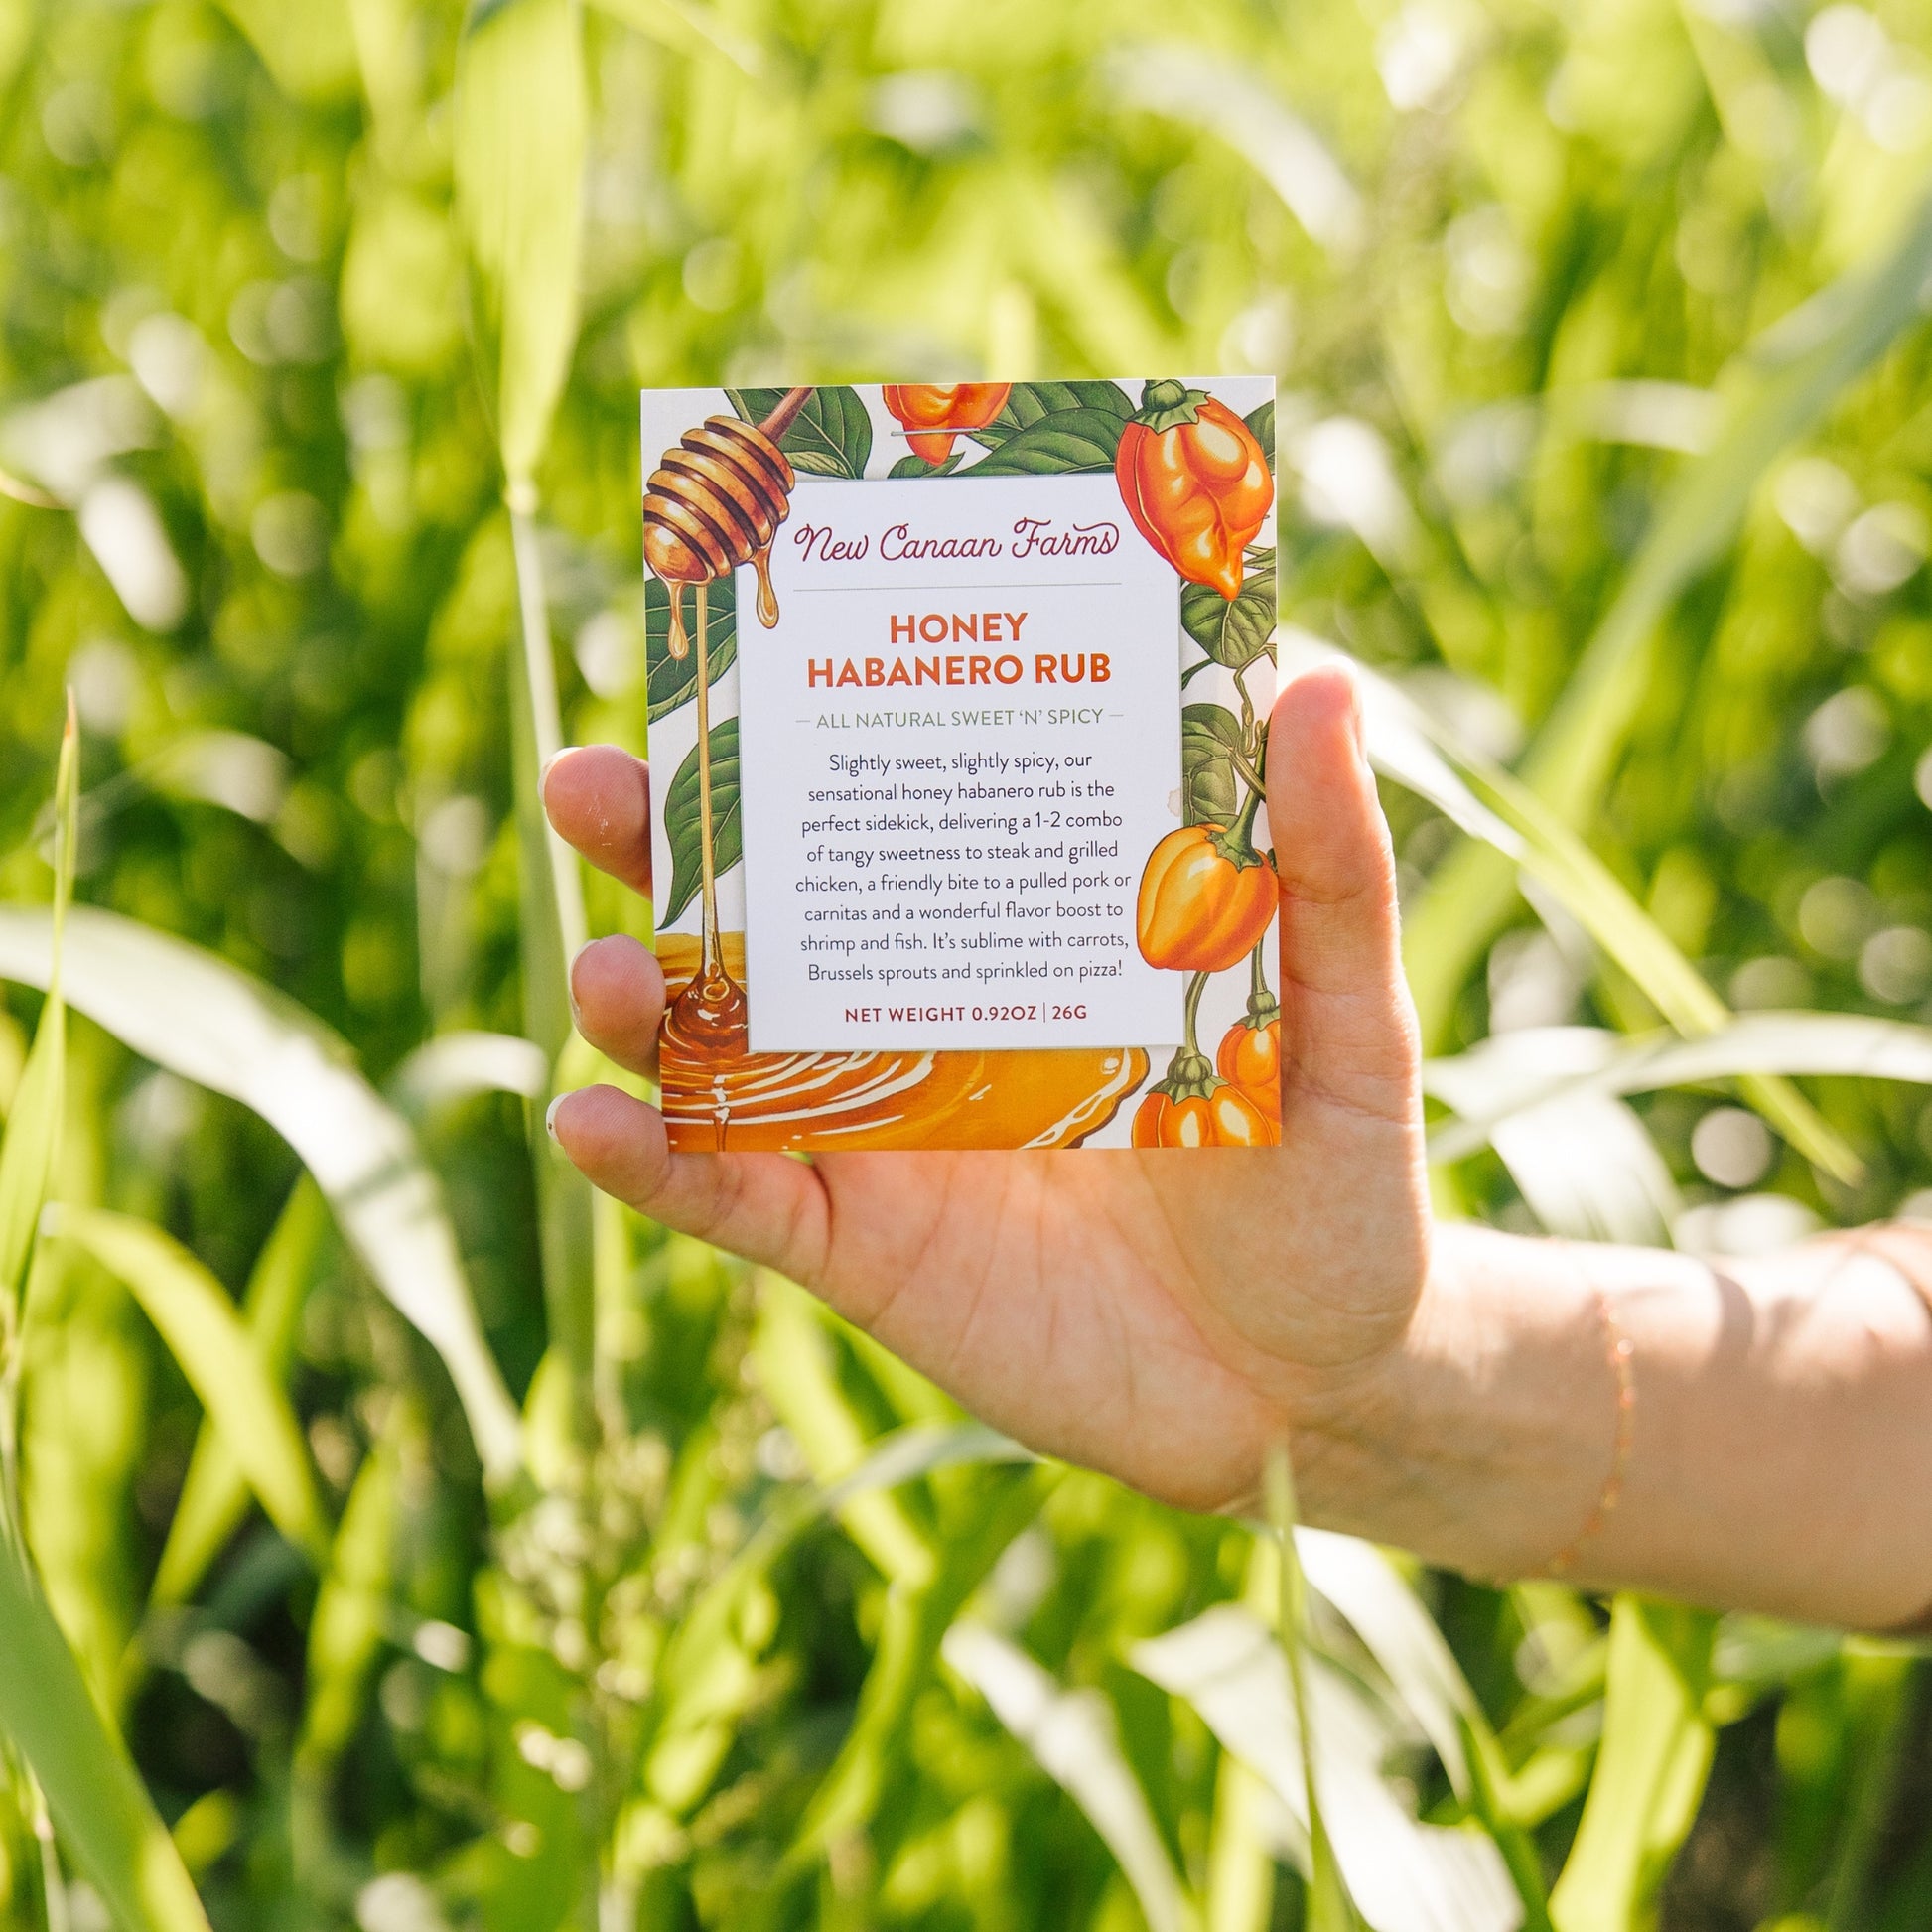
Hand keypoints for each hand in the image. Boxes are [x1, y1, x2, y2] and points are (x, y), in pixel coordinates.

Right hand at [543, 668, 1430, 1512]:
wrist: (1318, 1381)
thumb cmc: (1337, 1180)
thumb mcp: (1349, 1020)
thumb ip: (1327, 871)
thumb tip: (1319, 680)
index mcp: (1023, 926)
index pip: (894, 803)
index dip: (807, 732)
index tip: (733, 647)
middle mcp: (926, 1012)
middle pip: (766, 908)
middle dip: (666, 844)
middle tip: (597, 785)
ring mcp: (882, 1130)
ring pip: (717, 1046)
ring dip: (636, 998)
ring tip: (604, 967)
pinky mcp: (862, 1249)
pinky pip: (735, 1199)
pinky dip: (655, 1164)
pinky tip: (595, 1120)